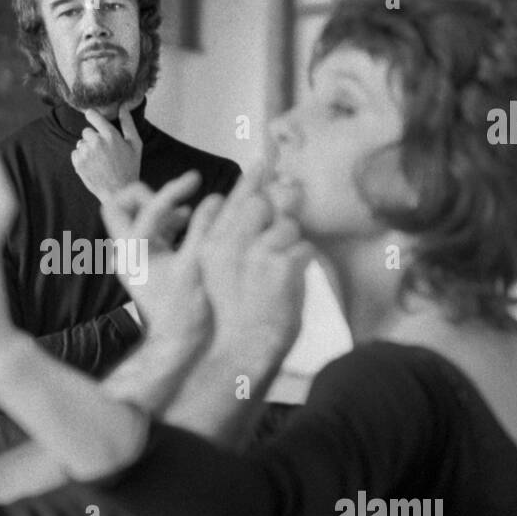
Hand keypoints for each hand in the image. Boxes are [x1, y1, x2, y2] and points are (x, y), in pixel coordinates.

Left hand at [71, 104, 142, 203]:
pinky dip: (81, 159)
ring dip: (87, 149)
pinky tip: (93, 166)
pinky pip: (75, 153)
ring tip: (99, 161)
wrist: (119, 192)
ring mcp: (86, 153)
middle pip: (87, 131)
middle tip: (104, 151)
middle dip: (94, 138)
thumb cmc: (130, 167)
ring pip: (81, 143)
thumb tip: (123, 105)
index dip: (92, 116)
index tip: (93, 118)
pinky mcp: (78, 164)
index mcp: (110, 134)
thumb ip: (128, 123)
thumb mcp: (135, 144)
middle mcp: (96, 142)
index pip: (92, 115)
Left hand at [101, 170, 214, 347]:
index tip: (196, 179)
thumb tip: (217, 198)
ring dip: (161, 209)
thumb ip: (204, 229)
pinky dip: (167, 223)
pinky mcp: (145, 264)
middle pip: (119, 206)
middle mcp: (126, 252)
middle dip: (148, 196)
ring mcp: (133, 258)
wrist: (178, 345)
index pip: (149, 206)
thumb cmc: (187, 310)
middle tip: (178, 200)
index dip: (174, 189)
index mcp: (134, 250)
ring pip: (135, 218)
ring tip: (189, 215)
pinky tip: (189, 229)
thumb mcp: (197, 265)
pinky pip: (150, 232)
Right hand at [199, 170, 313, 358]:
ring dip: (292, 243)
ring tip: (283, 267)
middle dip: (278, 207)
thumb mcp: (219, 275)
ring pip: (287, 225)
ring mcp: (256, 253)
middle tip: (287, 216)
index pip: (233, 199)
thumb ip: (234, 242)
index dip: (250, 179)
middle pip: (262, 203)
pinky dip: (303, 263)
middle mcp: (230, 243)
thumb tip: (254, 214)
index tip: (263, 161)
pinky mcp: (281, 267)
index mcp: (212, 244)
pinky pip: (304, 249)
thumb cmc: (230, 318)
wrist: (236, 354)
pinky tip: (292, 280)